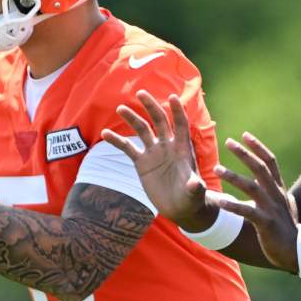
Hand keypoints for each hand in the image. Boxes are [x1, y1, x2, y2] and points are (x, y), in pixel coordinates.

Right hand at [102, 91, 212, 229]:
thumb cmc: (191, 198)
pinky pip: (128, 148)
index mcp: (182, 149)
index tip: (172, 97)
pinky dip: (117, 140)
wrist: (179, 207)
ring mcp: (154, 153)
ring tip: (120, 108)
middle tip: (141, 93)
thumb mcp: (195, 193)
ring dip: (132, 118)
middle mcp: (168, 146)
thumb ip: (195, 187)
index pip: (181, 125)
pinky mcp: (141, 163)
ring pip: (142, 130)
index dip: (177, 111)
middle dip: (151, 106)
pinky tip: (105, 133)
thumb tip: (195, 184)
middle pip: (159, 121)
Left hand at [215, 133, 299, 273]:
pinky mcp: (266, 223)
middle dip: (244, 154)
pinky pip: (247, 212)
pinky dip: (233, 206)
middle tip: (229, 142)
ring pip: (251, 187)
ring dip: (233, 176)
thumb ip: (282, 196)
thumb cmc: (289, 229)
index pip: (270, 161)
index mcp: (279, 189)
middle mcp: (276, 195)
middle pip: (260, 168)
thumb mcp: (288, 207)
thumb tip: (284, 191)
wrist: (298, 251)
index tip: (245, 135)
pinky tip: (219, 201)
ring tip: (216, 169)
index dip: (258, 147)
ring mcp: (271, 208)